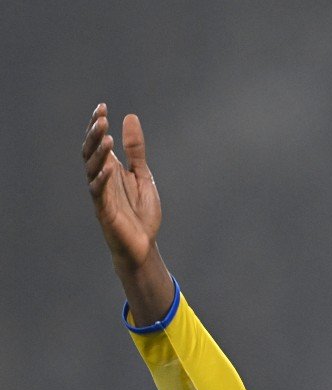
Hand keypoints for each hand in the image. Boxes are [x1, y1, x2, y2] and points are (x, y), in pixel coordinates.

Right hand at [82, 103, 172, 324]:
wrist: (143, 244)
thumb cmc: (141, 211)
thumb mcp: (143, 174)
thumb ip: (136, 150)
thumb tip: (129, 117)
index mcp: (110, 168)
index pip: (99, 143)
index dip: (97, 125)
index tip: (102, 107)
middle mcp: (102, 178)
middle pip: (91, 152)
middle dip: (95, 134)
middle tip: (101, 118)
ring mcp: (102, 194)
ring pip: (92, 169)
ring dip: (98, 153)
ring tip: (107, 137)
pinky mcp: (104, 211)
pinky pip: (99, 193)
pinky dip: (103, 180)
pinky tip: (109, 168)